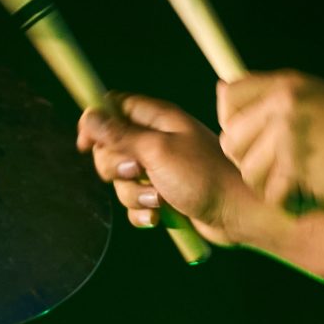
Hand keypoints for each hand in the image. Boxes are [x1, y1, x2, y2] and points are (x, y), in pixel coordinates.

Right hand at [76, 94, 249, 242]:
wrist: (237, 213)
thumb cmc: (204, 176)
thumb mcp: (157, 151)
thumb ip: (121, 135)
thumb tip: (89, 116)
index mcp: (158, 119)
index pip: (114, 107)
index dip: (96, 123)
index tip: (86, 143)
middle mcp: (156, 140)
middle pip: (110, 147)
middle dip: (116, 167)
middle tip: (139, 171)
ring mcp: (159, 169)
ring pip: (121, 180)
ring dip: (134, 193)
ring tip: (159, 198)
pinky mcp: (162, 195)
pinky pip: (134, 202)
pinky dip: (142, 211)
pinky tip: (159, 215)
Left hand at [217, 69, 323, 211]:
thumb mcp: (316, 98)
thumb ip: (275, 98)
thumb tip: (223, 94)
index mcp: (286, 84)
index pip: (229, 96)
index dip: (232, 121)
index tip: (251, 137)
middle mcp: (284, 103)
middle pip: (230, 138)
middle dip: (246, 159)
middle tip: (274, 169)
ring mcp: (290, 133)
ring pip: (247, 169)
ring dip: (267, 184)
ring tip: (292, 183)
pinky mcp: (299, 164)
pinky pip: (270, 192)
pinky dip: (286, 201)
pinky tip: (305, 194)